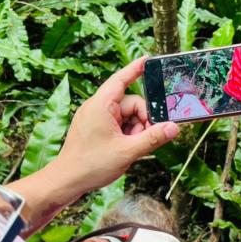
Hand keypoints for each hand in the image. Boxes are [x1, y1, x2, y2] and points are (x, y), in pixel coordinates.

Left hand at [50, 57, 179, 194]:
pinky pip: (119, 125)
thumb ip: (153, 138)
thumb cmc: (91, 164)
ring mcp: (96, 119)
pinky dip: (128, 135)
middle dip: (143, 119)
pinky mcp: (96, 130)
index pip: (121, 79)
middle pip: (131, 104)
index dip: (135, 69)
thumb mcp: (128, 151)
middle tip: (148, 137)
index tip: (148, 60)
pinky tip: (128, 148)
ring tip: (134, 147)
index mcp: (101, 106)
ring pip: (127, 117)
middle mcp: (97, 108)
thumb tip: (174, 128)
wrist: (67, 181)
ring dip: (136, 130)